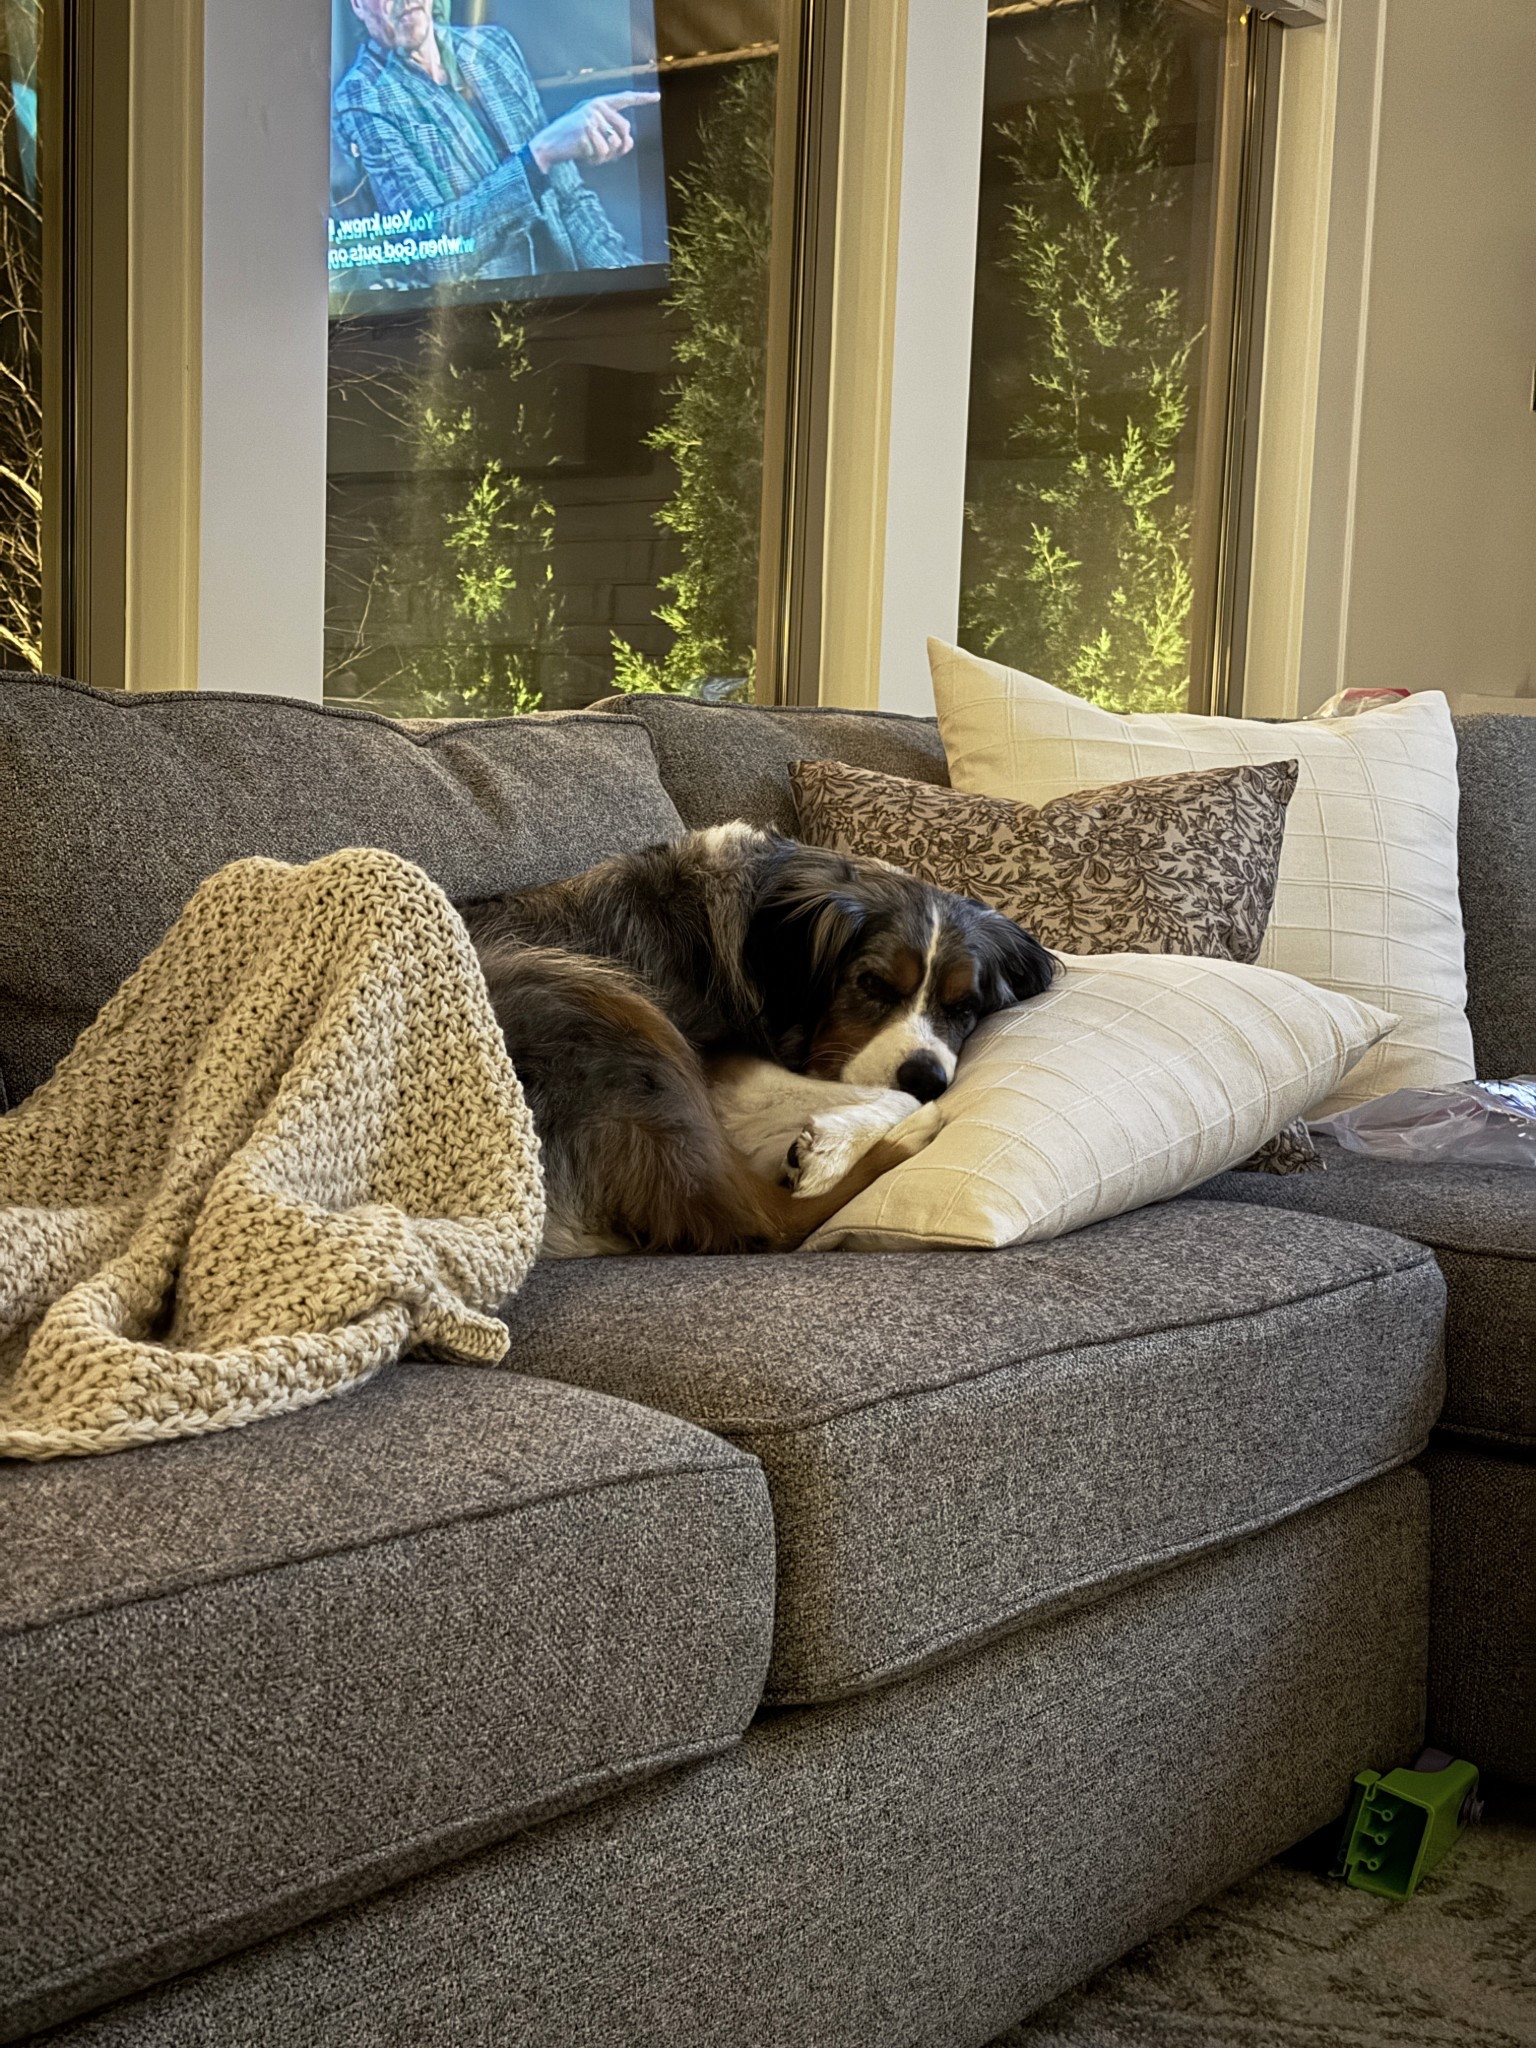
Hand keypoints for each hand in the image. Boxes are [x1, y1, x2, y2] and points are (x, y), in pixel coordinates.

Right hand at [527, 92, 659, 173]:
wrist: (549, 145)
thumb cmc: (574, 142)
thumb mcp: (596, 137)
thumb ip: (616, 138)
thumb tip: (629, 143)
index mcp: (599, 103)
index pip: (624, 99)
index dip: (642, 98)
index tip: (657, 96)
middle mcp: (596, 106)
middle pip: (625, 128)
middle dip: (619, 146)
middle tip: (604, 154)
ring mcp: (591, 116)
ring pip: (615, 142)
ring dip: (606, 155)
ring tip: (591, 153)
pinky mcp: (585, 129)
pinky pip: (602, 151)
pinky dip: (596, 159)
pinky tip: (584, 156)